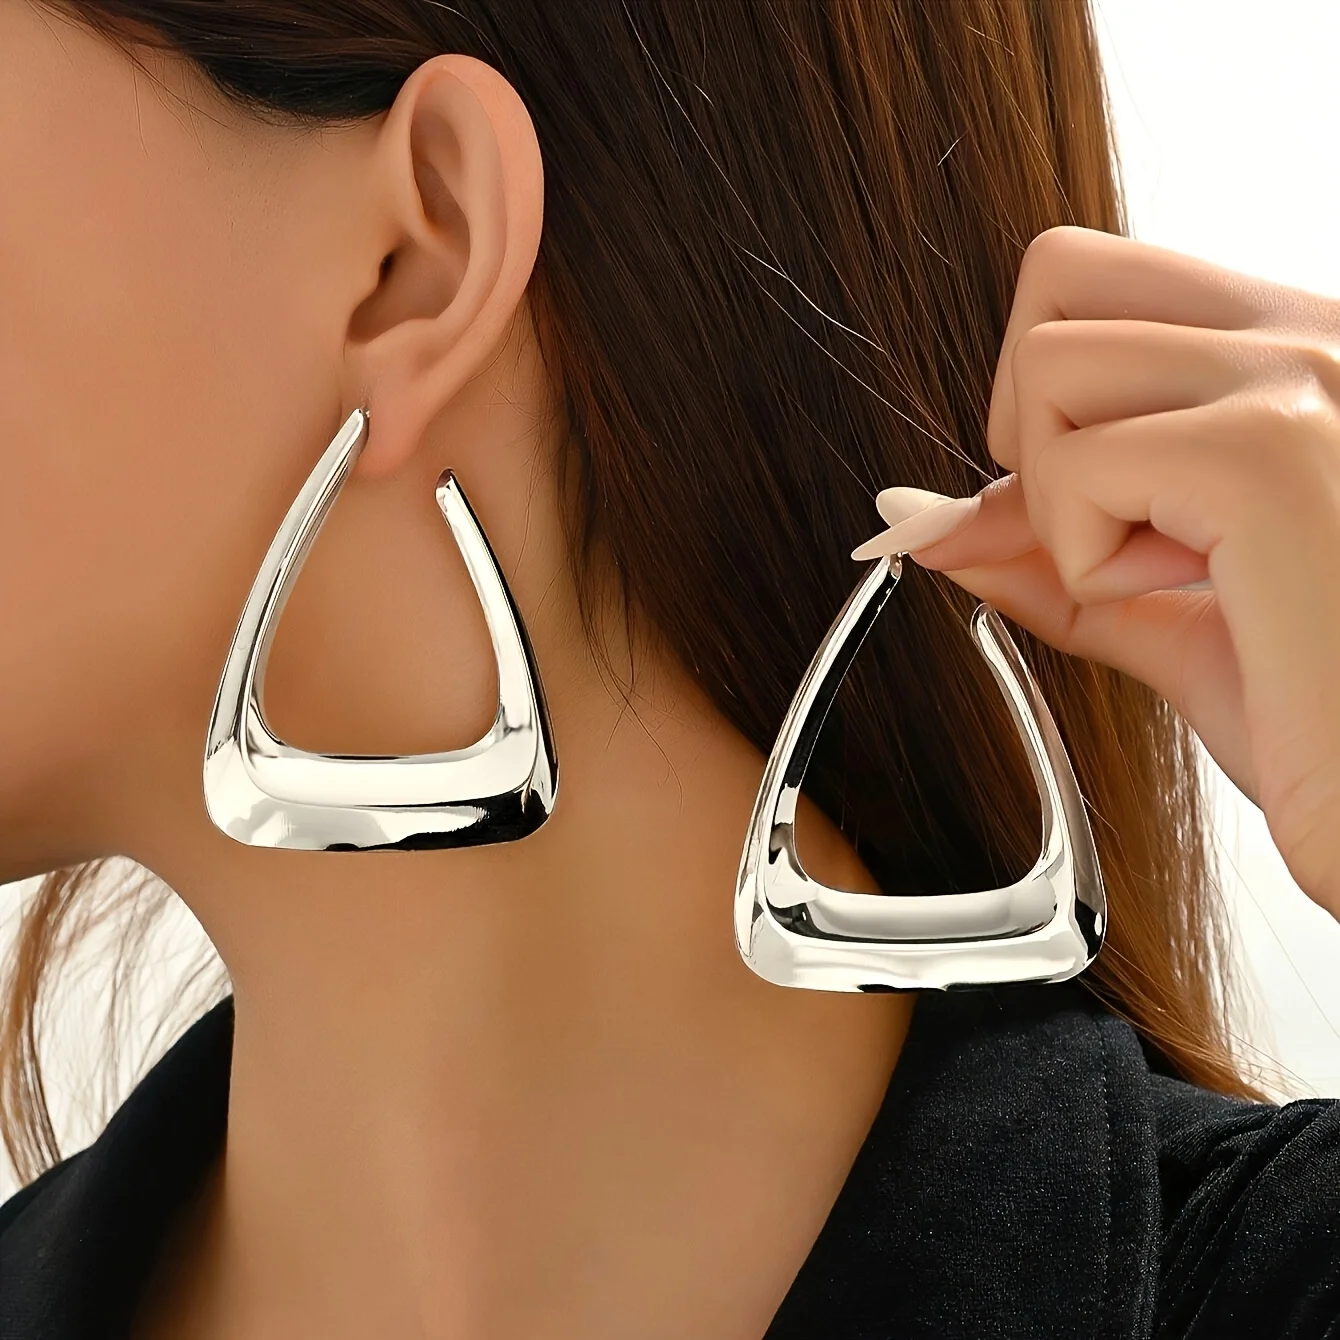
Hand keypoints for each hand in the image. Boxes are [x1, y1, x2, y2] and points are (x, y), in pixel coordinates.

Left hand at [851, 226, 1339, 914]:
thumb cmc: (1322, 715)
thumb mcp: (1166, 609)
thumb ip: (1045, 548)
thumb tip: (918, 516)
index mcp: (1296, 354)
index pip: (1088, 275)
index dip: (1038, 397)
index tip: (1079, 506)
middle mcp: (1313, 335)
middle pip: (1054, 278)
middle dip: (1032, 423)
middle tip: (1111, 526)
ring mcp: (1302, 381)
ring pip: (1050, 364)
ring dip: (1066, 503)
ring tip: (1172, 572)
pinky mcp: (1270, 454)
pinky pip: (1075, 468)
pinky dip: (1093, 559)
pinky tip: (1209, 601)